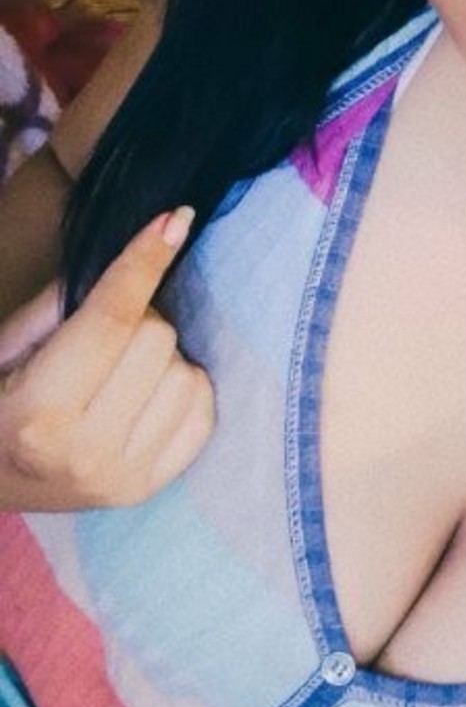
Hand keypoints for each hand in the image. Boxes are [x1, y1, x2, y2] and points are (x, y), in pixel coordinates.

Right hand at [0, 208, 213, 510]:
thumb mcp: (9, 344)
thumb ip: (70, 301)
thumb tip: (158, 239)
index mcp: (39, 414)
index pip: (113, 319)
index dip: (144, 262)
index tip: (175, 219)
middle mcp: (86, 453)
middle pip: (157, 337)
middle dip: (135, 321)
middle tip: (101, 339)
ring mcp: (125, 477)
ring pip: (187, 372)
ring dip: (160, 360)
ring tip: (116, 376)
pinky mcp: (154, 487)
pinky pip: (205, 408)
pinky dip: (181, 391)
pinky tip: (143, 399)